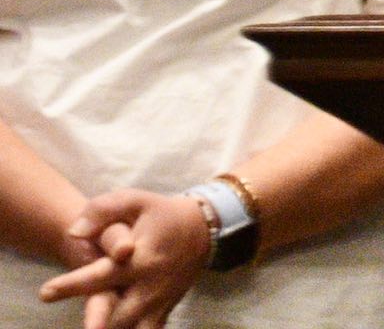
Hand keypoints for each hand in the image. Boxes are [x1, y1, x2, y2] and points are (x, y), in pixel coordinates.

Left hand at [40, 190, 208, 328]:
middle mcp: (149, 285)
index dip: (73, 285)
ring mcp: (158, 302)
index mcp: (140, 258)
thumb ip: (103, 211)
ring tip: (95, 328)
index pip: (102, 274)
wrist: (204, 229)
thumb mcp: (136, 201)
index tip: (45, 292)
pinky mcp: (164, 311)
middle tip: (84, 327)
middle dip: (97, 321)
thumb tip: (74, 233)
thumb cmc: (162, 214)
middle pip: (118, 315)